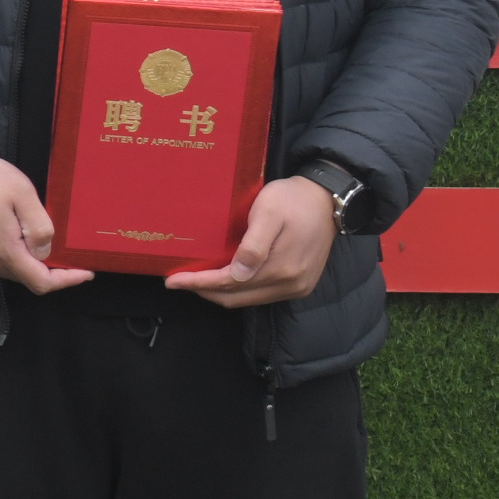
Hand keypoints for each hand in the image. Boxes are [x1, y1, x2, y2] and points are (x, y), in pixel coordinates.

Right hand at [0, 150, 92, 293]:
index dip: (67, 280)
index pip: (40, 282)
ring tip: (45, 242)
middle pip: (28, 279)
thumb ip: (39, 226)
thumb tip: (47, 253)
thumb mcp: (22, 193)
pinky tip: (22, 238)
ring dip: (33, 264)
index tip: (86, 271)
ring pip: (13, 273)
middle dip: (52, 271)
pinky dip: (17, 258)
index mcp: (3, 249)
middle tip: (70, 253)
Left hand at [167, 175, 340, 309]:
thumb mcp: (269, 213)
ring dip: (219, 292)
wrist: (326, 199)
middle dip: (203, 290)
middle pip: (235, 298)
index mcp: (282, 268)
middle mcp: (290, 284)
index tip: (172, 281)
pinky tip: (223, 278)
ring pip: (247, 299)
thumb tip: (238, 273)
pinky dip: (238, 290)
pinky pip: (260, 295)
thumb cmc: (293, 200)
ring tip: (195, 280)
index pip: (229, 283)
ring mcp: (297, 287)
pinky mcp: (300, 284)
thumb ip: (254, 245)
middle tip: (178, 281)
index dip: (198, 283)